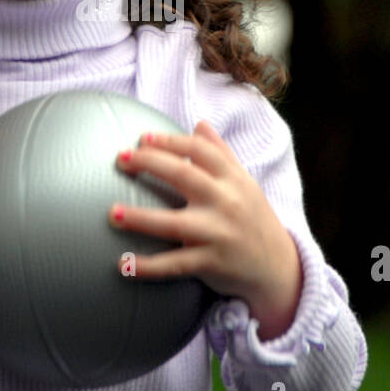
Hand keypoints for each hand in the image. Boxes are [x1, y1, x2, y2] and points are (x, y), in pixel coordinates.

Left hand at [109, 119, 297, 314]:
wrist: (278, 267)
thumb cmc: (252, 217)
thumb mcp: (243, 183)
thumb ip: (220, 153)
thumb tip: (199, 124)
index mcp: (232, 178)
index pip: (201, 150)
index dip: (171, 141)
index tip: (143, 138)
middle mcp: (226, 202)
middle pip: (184, 175)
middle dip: (150, 163)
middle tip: (120, 159)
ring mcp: (218, 233)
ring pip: (173, 223)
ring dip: (140, 218)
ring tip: (111, 213)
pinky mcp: (212, 263)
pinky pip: (175, 264)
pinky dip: (149, 266)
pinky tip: (122, 265)